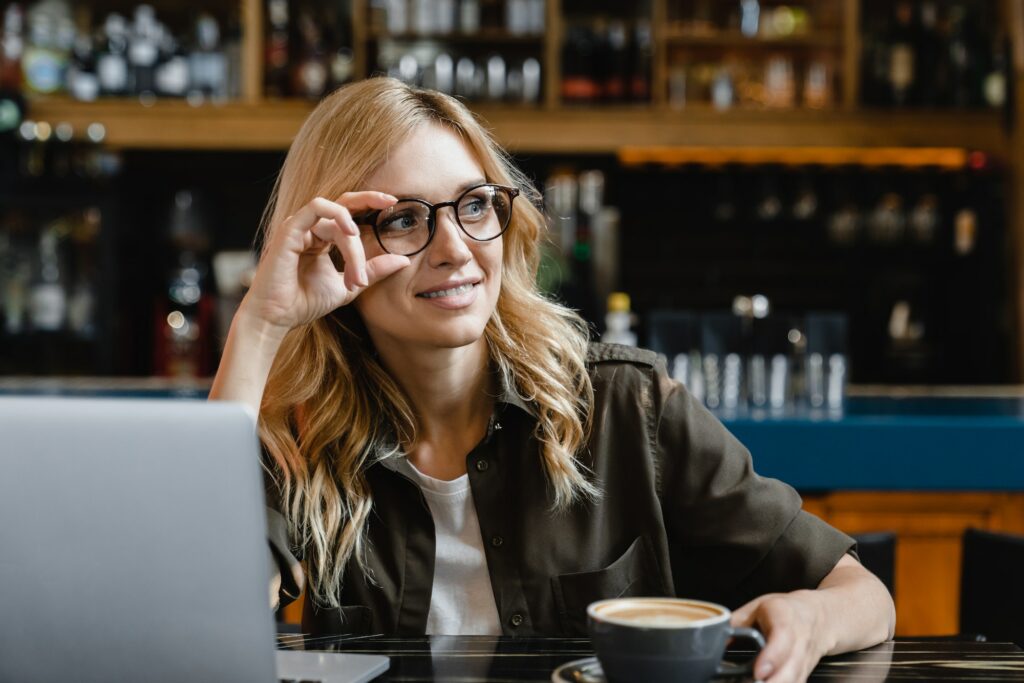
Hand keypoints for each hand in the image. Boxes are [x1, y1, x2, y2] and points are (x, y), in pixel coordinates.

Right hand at [241, 192, 410, 334]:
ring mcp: (299, 227)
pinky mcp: (290, 229)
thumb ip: (373, 271)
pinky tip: (350, 235)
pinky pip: (316, 208)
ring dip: (353, 247)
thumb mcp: (349, 286)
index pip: (348, 212)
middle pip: (345, 206)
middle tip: (391, 202)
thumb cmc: (305, 302)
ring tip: (357, 277)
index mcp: (322, 238)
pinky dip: (337, 217)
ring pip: (337, 220)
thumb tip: (403, 260)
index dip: (370, 203)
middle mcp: (310, 229)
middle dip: (369, 198)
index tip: (394, 204)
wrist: (277, 318)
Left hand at [731, 590, 828, 682]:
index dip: (772, 656)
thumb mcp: (758, 607)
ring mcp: (805, 660)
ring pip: (795, 681)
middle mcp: (800, 640)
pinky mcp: (805, 674)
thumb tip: (711, 639)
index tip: (758, 672)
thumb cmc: (785, 610)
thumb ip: (736, 623)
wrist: (819, 617)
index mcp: (784, 616)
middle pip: (792, 667)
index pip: (783, 636)